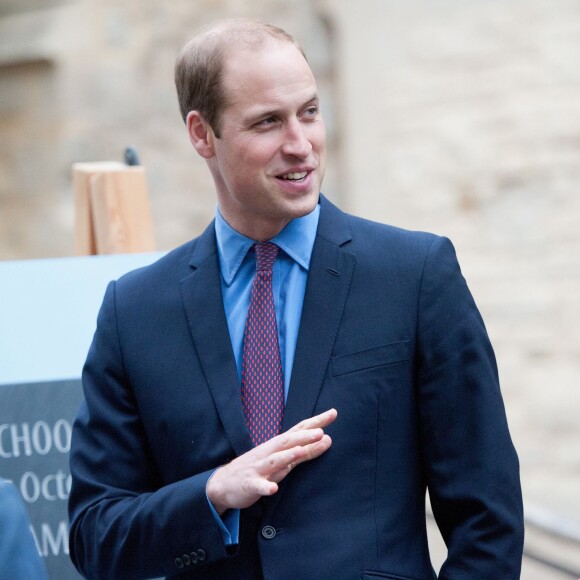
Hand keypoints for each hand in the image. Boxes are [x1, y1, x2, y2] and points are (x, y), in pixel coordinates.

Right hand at [206, 408, 336, 514]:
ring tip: (300, 452)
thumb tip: (327, 439)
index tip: (333, 413)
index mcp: (278, 445)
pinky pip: (258, 486)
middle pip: (288, 442)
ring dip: (287, 456)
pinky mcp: (249, 484)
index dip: (316, 422)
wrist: (224, 483)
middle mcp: (269, 453)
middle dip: (304, 437)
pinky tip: (273, 489)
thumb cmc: (259, 468)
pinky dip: (265, 486)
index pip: (299, 430)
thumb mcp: (284, 459)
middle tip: (321, 432)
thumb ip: (305, 451)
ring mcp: (259, 468)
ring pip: (274, 461)